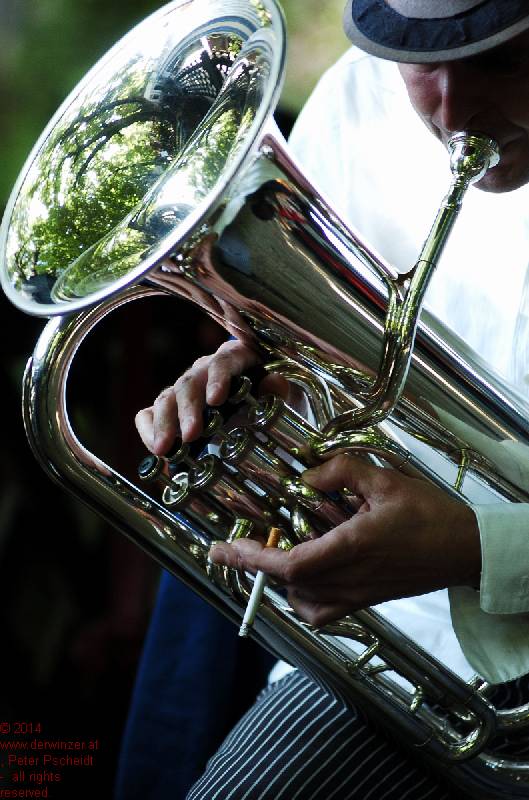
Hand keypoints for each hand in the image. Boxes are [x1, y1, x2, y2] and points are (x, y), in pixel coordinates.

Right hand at [134, 339, 289, 454]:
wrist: (259, 415)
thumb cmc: (269, 401)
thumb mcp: (282, 396)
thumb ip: (277, 391)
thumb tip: (275, 383)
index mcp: (234, 358)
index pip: (223, 362)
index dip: (218, 378)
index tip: (216, 400)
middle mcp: (204, 370)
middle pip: (189, 382)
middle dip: (188, 409)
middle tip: (191, 434)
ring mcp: (183, 389)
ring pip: (166, 397)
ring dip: (165, 424)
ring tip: (165, 449)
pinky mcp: (168, 408)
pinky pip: (148, 413)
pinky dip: (148, 430)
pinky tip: (156, 449)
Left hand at [209, 454, 481, 625]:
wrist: (466, 550)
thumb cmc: (430, 515)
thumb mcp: (386, 479)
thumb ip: (342, 472)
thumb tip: (307, 475)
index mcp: (352, 548)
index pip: (289, 563)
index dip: (252, 558)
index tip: (224, 548)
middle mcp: (350, 578)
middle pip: (287, 582)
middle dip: (251, 565)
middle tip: (228, 548)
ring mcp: (357, 594)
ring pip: (301, 600)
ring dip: (275, 579)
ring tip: (264, 554)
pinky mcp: (366, 601)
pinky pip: (323, 614)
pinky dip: (302, 602)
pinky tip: (300, 582)